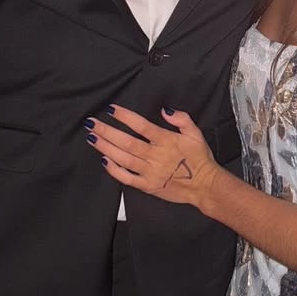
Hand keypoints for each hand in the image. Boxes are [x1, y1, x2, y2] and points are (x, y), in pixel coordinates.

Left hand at [86, 105, 218, 207]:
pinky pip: (127, 178)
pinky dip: (114, 170)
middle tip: (91, 123)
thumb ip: (182, 119)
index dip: (125, 116)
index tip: (111, 109)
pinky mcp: (147, 186)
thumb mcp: (196, 134)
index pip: (141, 126)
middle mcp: (155, 156)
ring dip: (106, 148)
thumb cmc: (200, 158)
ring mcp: (149, 172)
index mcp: (166, 141)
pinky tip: (104, 161)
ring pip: (123, 158)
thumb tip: (165, 110)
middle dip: (107, 131)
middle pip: (127, 142)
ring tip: (92, 138)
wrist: (205, 186)